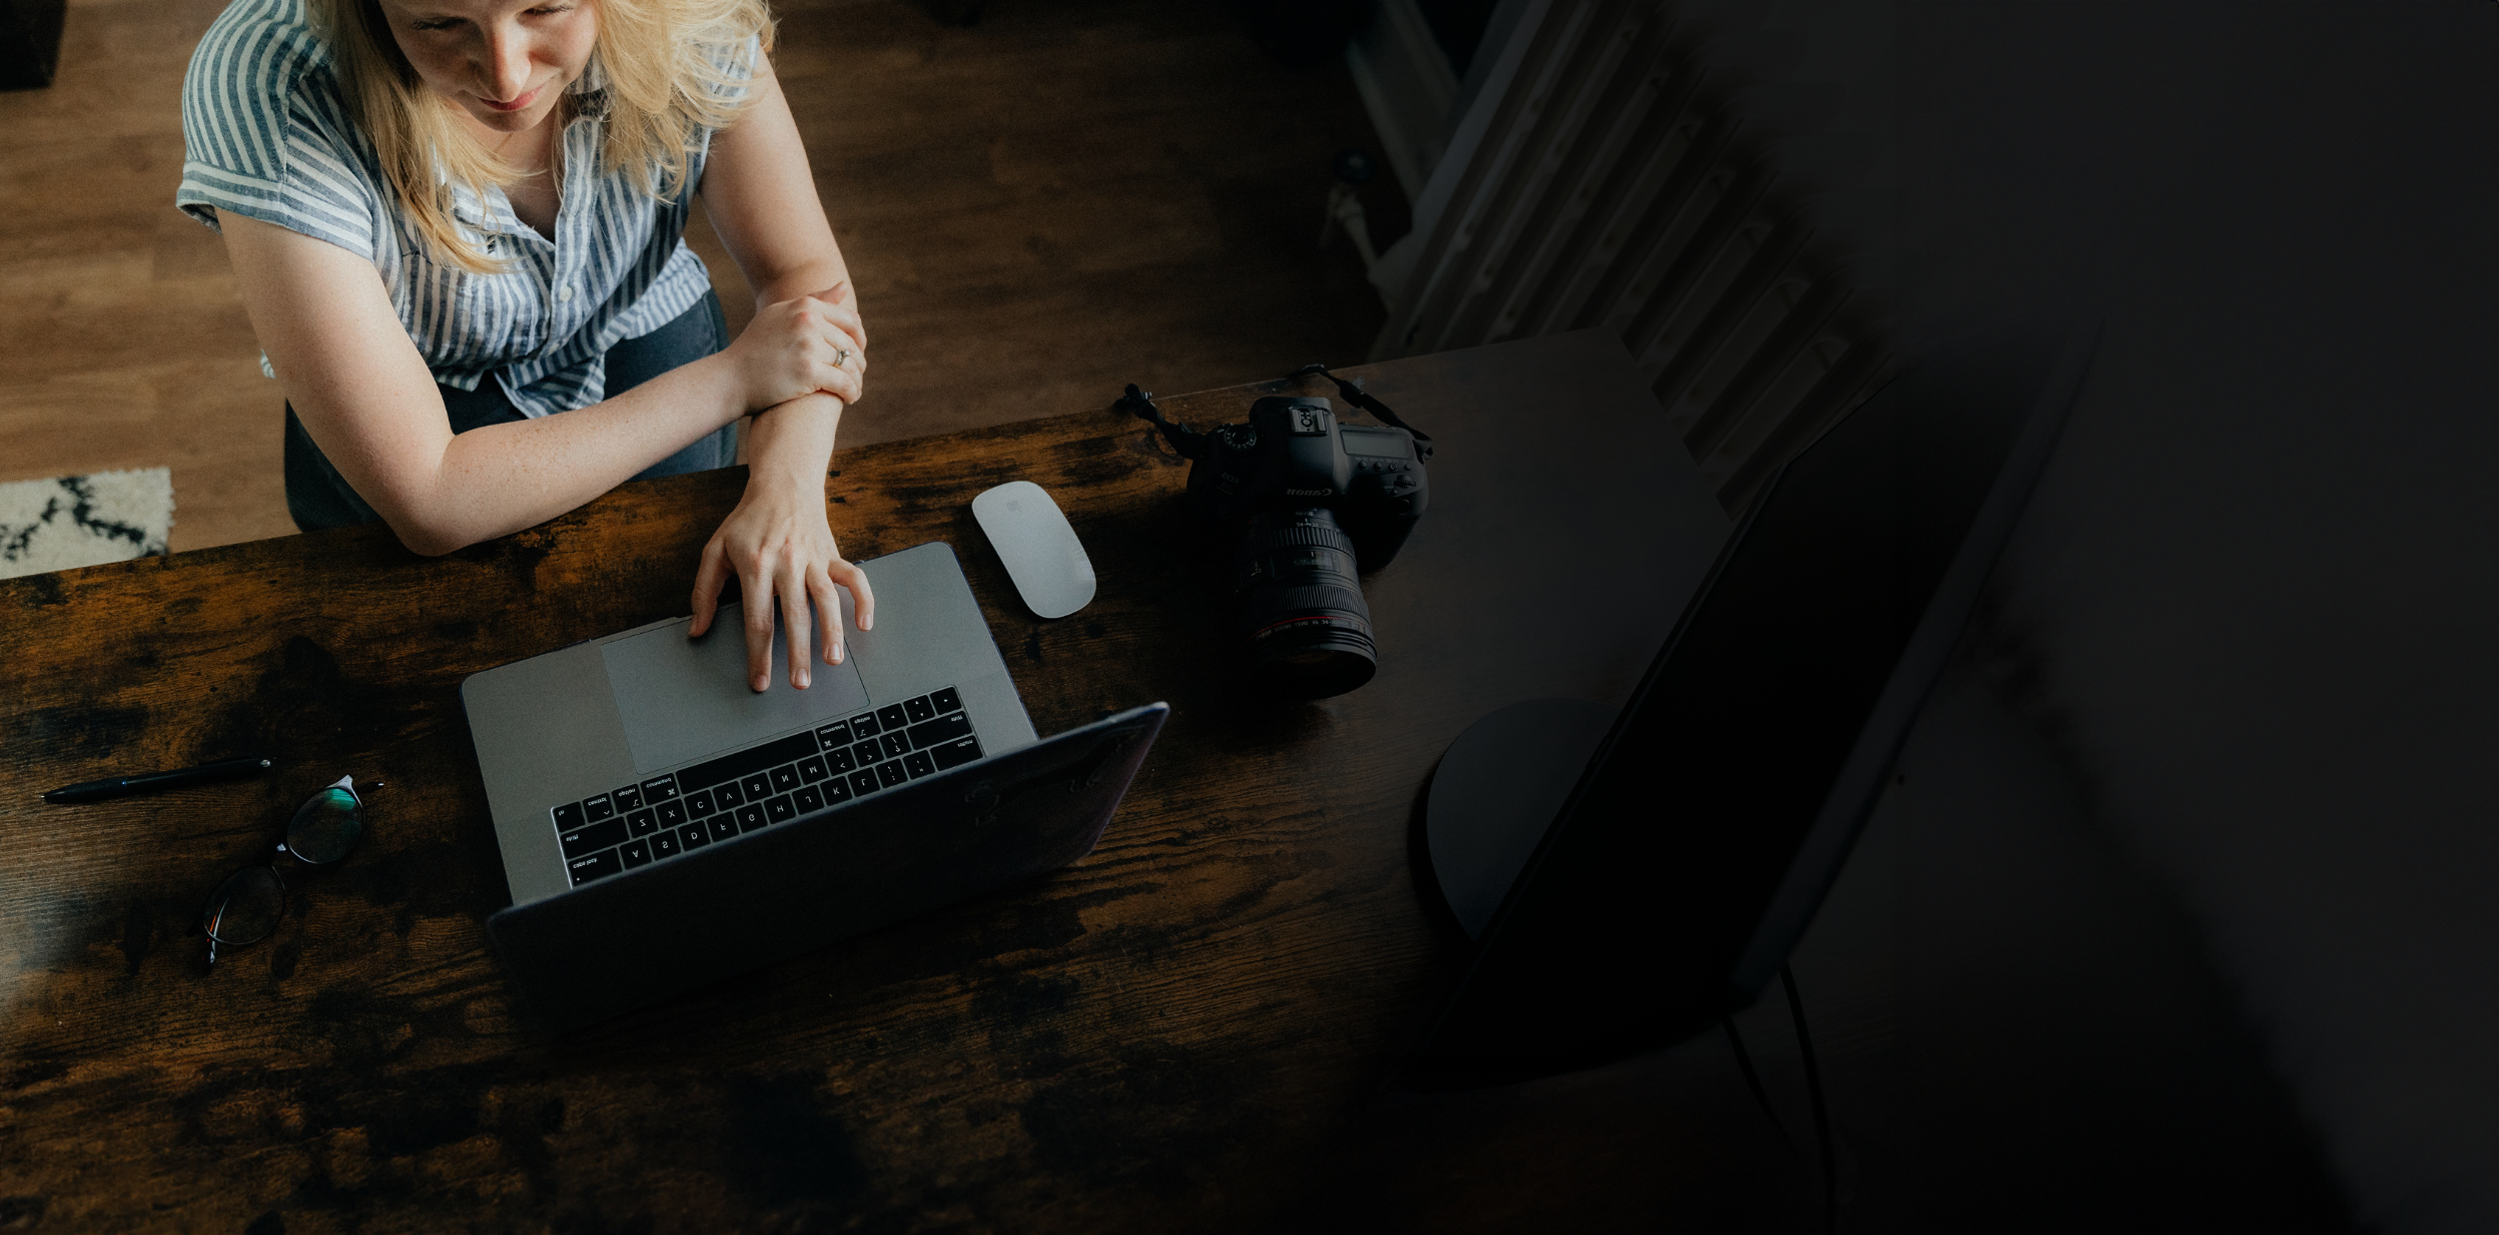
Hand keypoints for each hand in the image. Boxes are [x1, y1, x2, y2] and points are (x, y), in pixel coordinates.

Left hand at [686, 395, 874, 690]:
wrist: (783, 484)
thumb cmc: (747, 521)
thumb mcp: (715, 549)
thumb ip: (704, 591)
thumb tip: (697, 630)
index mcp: (755, 565)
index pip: (758, 620)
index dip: (758, 655)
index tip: (761, 682)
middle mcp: (787, 563)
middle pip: (794, 616)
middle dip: (797, 654)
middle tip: (800, 684)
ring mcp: (813, 559)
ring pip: (827, 600)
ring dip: (832, 632)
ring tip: (832, 660)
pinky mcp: (832, 555)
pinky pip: (854, 578)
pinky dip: (863, 600)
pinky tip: (864, 625)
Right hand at [720, 283, 866, 412]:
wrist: (731, 378)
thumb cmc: (756, 347)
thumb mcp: (781, 315)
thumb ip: (814, 301)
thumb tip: (844, 287)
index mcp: (804, 306)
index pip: (850, 320)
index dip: (859, 338)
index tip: (857, 353)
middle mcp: (808, 322)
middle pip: (850, 343)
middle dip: (858, 362)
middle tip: (856, 375)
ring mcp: (808, 346)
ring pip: (849, 364)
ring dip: (856, 379)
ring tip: (854, 389)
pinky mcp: (808, 371)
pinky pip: (843, 382)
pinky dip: (851, 392)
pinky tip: (850, 398)